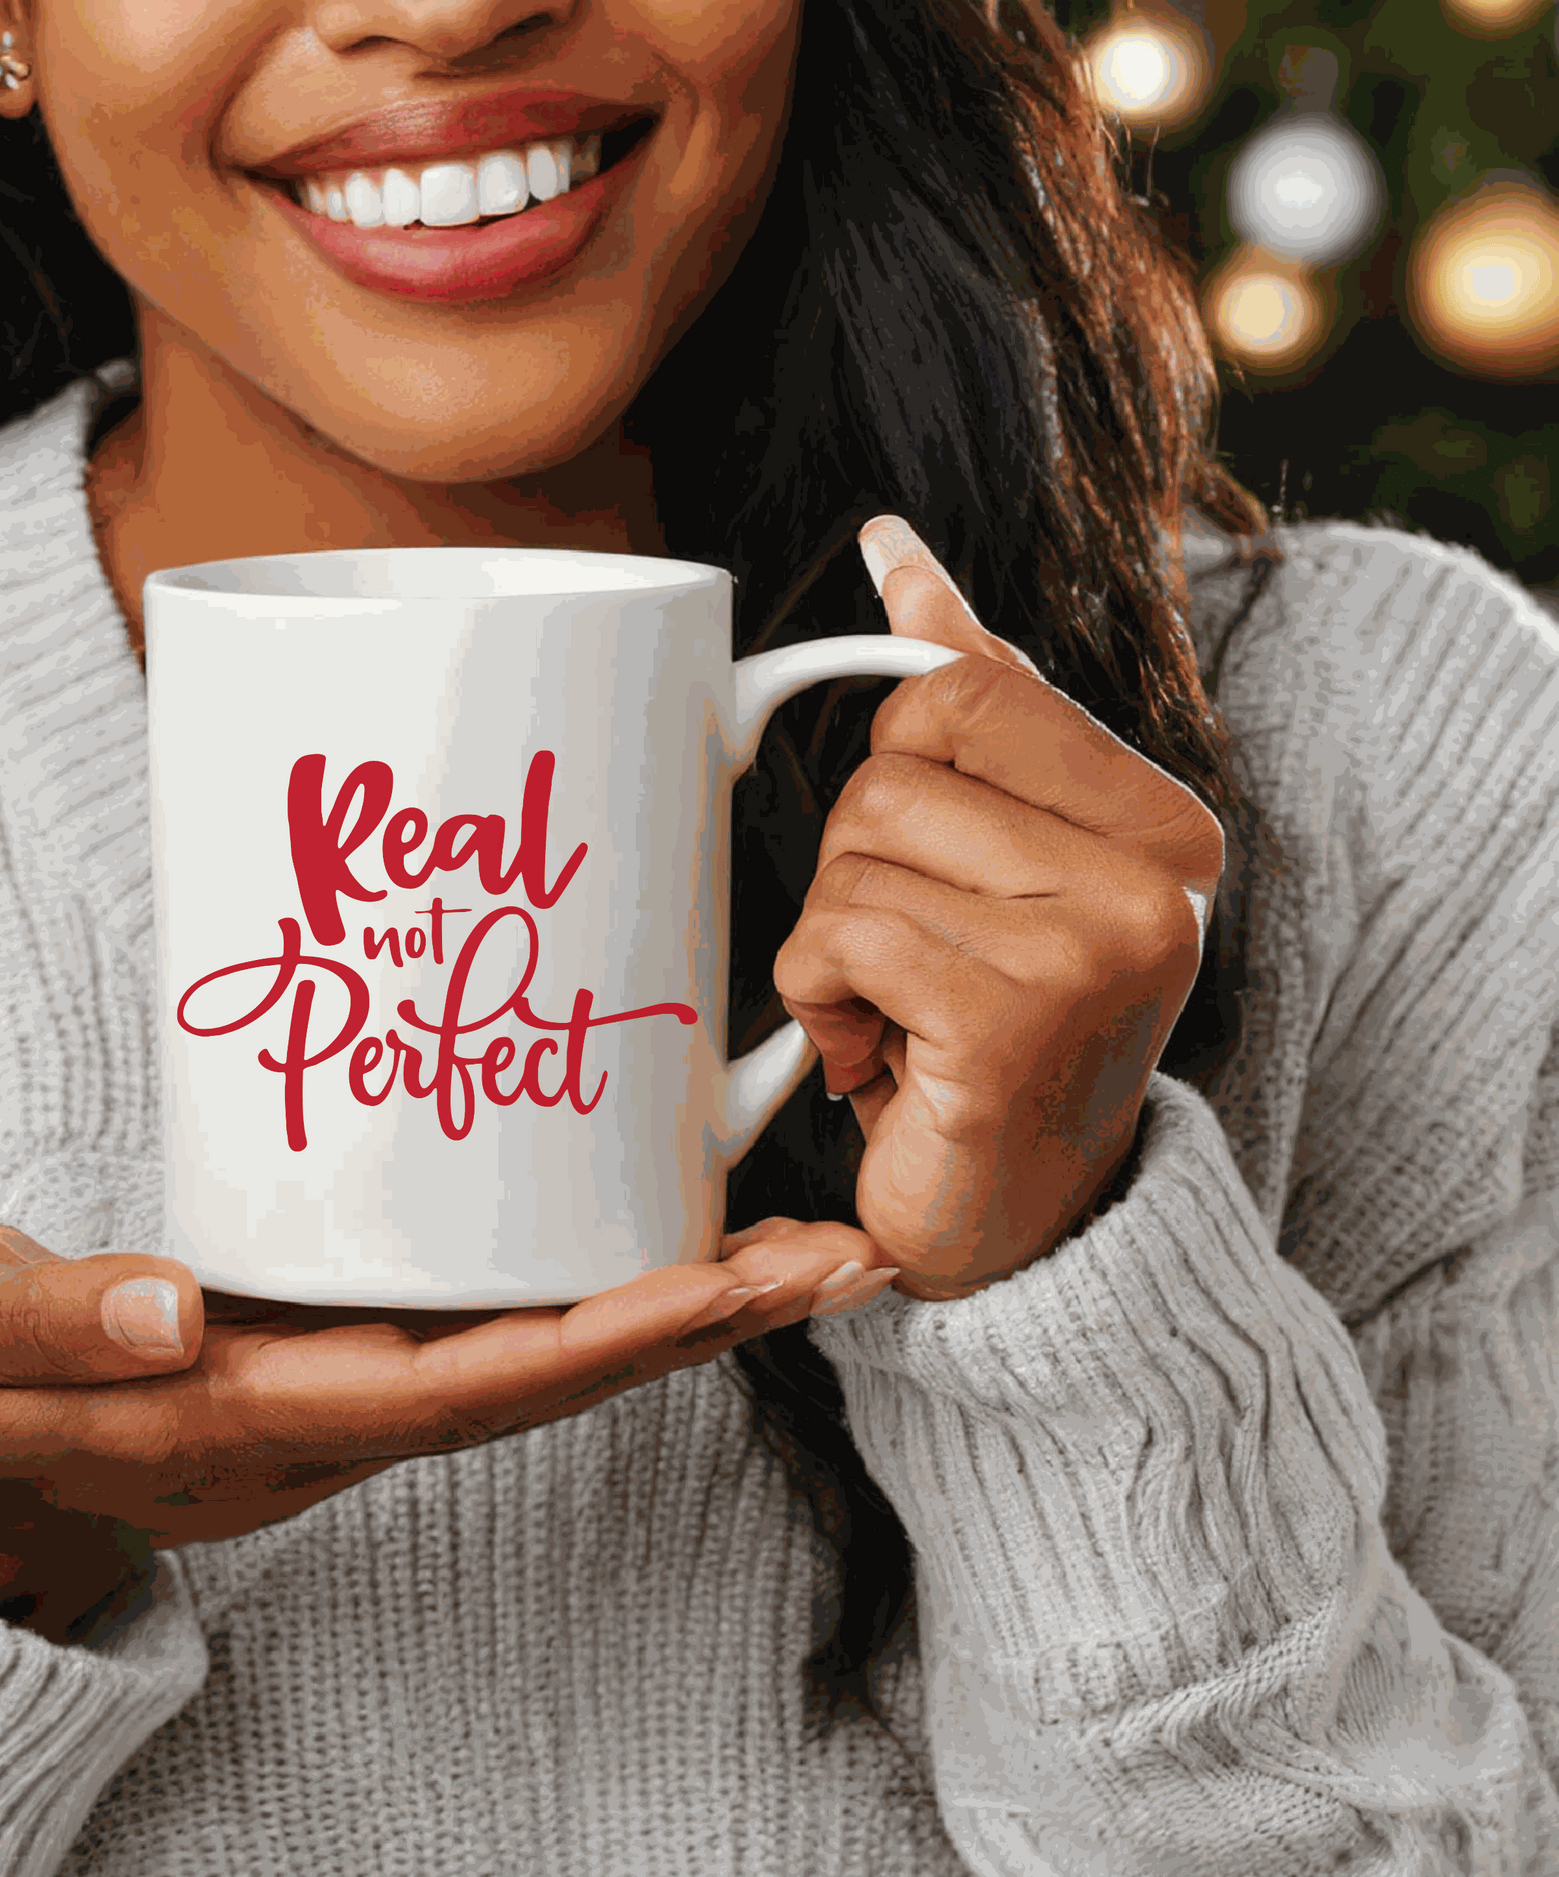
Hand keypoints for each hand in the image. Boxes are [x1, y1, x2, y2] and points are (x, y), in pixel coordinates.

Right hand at [0, 1220, 895, 1641]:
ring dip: (691, 1308)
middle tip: (843, 1258)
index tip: (723, 1285)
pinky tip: (684, 1237)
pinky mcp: (363, 1344)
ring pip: (552, 1351)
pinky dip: (613, 1288)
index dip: (599, 1340)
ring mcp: (363, 1385)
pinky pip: (511, 1321)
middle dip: (705, 1324)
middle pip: (555, 1376)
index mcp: (258, 1417)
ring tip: (813, 1247)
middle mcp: (343, 1415)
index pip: (459, 1388)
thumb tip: (175, 1309)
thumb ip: (57, 1325)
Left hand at [772, 515, 1222, 1300]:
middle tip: (907, 963)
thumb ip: (968, 705)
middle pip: (893, 766)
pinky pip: (842, 931)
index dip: (892, 775)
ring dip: (832, 942)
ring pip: (855, 848)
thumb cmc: (986, 1034)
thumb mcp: (993, 861)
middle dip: (856, 868)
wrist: (1010, 1226)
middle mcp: (1158, 875)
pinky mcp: (1022, 1018)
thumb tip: (893, 550)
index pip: (955, 688)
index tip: (926, 868)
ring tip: (895, 1014)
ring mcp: (1100, 945)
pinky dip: (819, 994)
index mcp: (1159, 820)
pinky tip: (872, 1056)